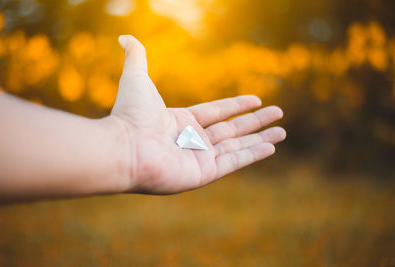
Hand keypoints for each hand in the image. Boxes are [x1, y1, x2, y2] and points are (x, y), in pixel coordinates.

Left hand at [110, 35, 285, 193]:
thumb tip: (124, 36)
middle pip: (232, 129)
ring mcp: (198, 158)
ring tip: (282, 131)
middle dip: (256, 122)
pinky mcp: (203, 174)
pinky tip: (272, 148)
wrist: (124, 148)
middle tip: (279, 113)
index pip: (216, 111)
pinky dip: (253, 155)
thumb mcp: (137, 79)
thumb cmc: (130, 116)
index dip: (237, 106)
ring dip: (261, 139)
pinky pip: (233, 162)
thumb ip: (137, 57)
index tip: (257, 100)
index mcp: (181, 121)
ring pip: (237, 147)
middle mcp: (192, 141)